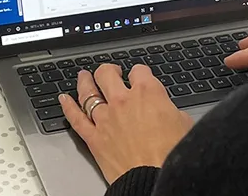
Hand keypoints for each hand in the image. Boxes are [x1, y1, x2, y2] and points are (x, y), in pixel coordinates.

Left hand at [59, 65, 193, 184]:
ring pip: (88, 92)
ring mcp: (105, 118)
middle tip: (111, 72)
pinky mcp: (94, 138)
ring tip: (84, 76)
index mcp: (148, 92)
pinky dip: (67, 107)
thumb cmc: (171, 154)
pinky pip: (75, 118)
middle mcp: (123, 101)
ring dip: (85, 81)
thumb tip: (167, 112)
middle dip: (109, 70)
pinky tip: (63, 100)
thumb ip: (170, 110)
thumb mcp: (184, 123)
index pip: (139, 70)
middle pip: (107, 74)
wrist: (154, 178)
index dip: (140, 72)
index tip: (140, 75)